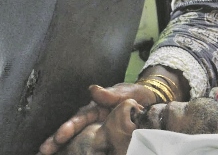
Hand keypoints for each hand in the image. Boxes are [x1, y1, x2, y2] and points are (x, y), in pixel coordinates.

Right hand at [38, 83, 155, 154]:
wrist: (152, 102)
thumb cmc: (136, 95)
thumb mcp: (127, 92)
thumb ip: (112, 94)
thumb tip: (92, 90)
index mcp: (96, 108)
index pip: (80, 118)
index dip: (69, 127)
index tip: (60, 135)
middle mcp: (94, 120)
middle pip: (74, 130)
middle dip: (58, 140)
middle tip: (45, 150)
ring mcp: (99, 129)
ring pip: (79, 138)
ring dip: (65, 146)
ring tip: (49, 154)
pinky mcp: (106, 137)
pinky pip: (93, 144)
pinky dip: (81, 148)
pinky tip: (69, 154)